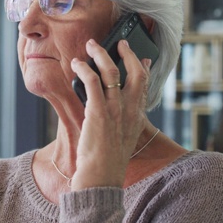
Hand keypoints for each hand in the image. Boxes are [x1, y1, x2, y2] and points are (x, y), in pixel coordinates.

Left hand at [70, 39, 150, 188]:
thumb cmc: (105, 163)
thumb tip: (104, 107)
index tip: (144, 58)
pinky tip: (77, 65)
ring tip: (92, 46)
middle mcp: (129, 112)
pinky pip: (92, 81)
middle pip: (136, 73)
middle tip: (119, 44)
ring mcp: (115, 111)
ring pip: (111, 72)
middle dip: (127, 54)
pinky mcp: (98, 112)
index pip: (144, 87)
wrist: (100, 179)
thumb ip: (117, 123)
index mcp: (136, 119)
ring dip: (100, 54)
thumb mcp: (119, 141)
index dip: (145, 70)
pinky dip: (84, 69)